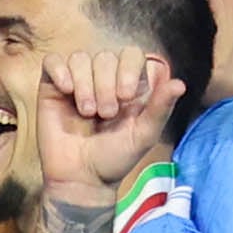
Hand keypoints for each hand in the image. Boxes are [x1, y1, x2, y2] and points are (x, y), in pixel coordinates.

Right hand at [32, 49, 183, 208]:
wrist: (82, 178)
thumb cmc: (115, 158)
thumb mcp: (144, 134)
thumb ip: (161, 108)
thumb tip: (180, 84)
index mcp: (128, 84)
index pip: (130, 54)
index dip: (128, 69)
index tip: (125, 97)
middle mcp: (103, 78)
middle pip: (105, 57)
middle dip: (105, 85)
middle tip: (104, 114)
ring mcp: (77, 81)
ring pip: (80, 58)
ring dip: (85, 84)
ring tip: (87, 112)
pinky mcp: (52, 88)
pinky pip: (52, 62)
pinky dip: (60, 71)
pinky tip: (66, 90)